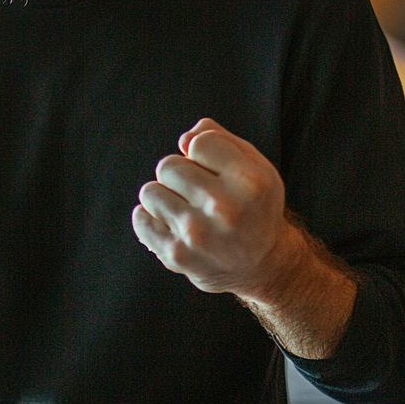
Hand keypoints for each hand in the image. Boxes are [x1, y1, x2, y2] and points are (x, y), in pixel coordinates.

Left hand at [131, 118, 294, 299]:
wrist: (263, 265)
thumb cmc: (254, 206)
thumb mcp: (255, 165)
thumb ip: (220, 138)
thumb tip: (184, 140)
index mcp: (249, 181)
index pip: (199, 143)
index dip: (204, 154)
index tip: (217, 171)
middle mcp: (225, 208)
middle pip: (168, 165)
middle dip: (180, 175)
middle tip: (201, 194)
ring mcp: (197, 233)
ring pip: (150, 191)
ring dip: (165, 197)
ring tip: (188, 210)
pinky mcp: (177, 255)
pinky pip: (141, 219)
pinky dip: (152, 219)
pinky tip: (174, 225)